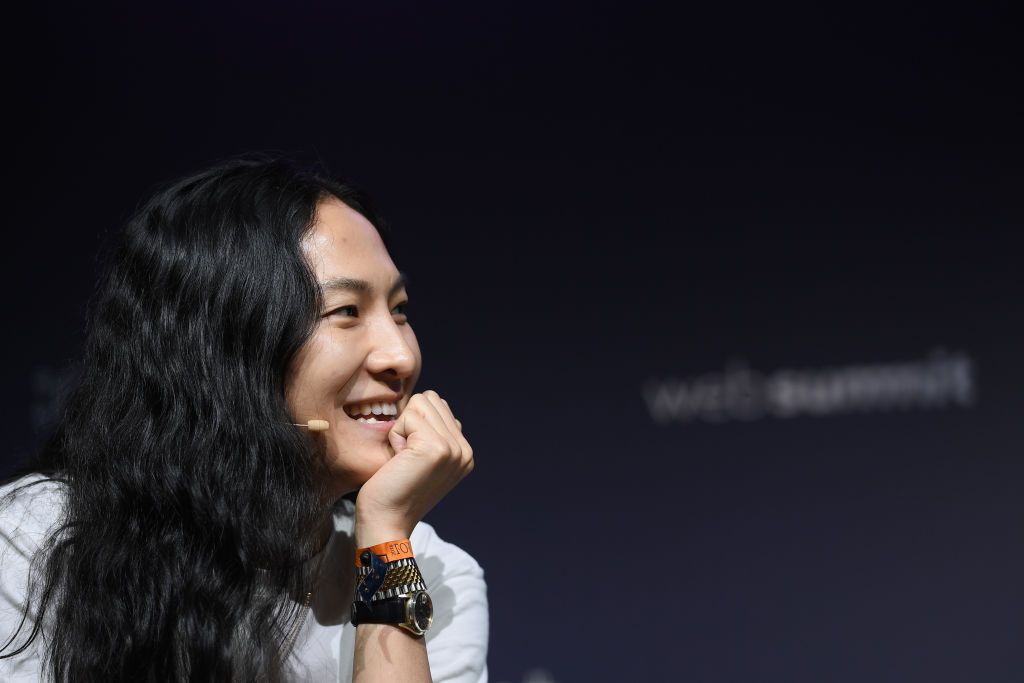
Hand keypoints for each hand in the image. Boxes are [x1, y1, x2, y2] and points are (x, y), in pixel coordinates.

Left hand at [354, 390, 473, 545]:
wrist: (385, 523)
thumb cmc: (392, 490)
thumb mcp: (421, 459)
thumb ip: (433, 432)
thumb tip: (430, 399)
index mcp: (464, 452)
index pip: (438, 405)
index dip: (414, 425)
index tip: (411, 459)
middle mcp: (464, 450)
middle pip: (430, 399)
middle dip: (409, 422)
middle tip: (405, 457)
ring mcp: (454, 448)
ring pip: (420, 403)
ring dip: (402, 428)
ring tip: (403, 458)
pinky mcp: (437, 448)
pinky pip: (408, 416)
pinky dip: (395, 436)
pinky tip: (399, 461)